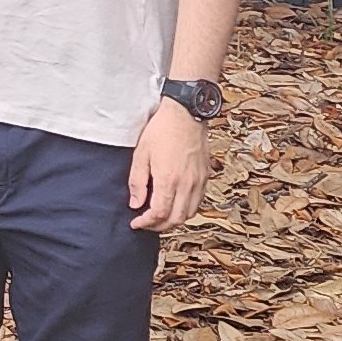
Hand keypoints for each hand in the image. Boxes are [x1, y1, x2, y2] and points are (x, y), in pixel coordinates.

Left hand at [127, 99, 211, 230]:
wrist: (186, 113)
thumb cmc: (161, 130)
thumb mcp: (141, 154)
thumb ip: (137, 182)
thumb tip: (136, 204)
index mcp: (168, 180)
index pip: (159, 214)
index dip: (146, 223)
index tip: (136, 223)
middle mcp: (187, 184)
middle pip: (176, 219)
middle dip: (159, 227)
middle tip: (145, 223)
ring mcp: (199, 181)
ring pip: (189, 214)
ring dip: (174, 220)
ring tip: (159, 217)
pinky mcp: (205, 176)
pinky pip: (198, 202)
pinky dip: (186, 210)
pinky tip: (174, 205)